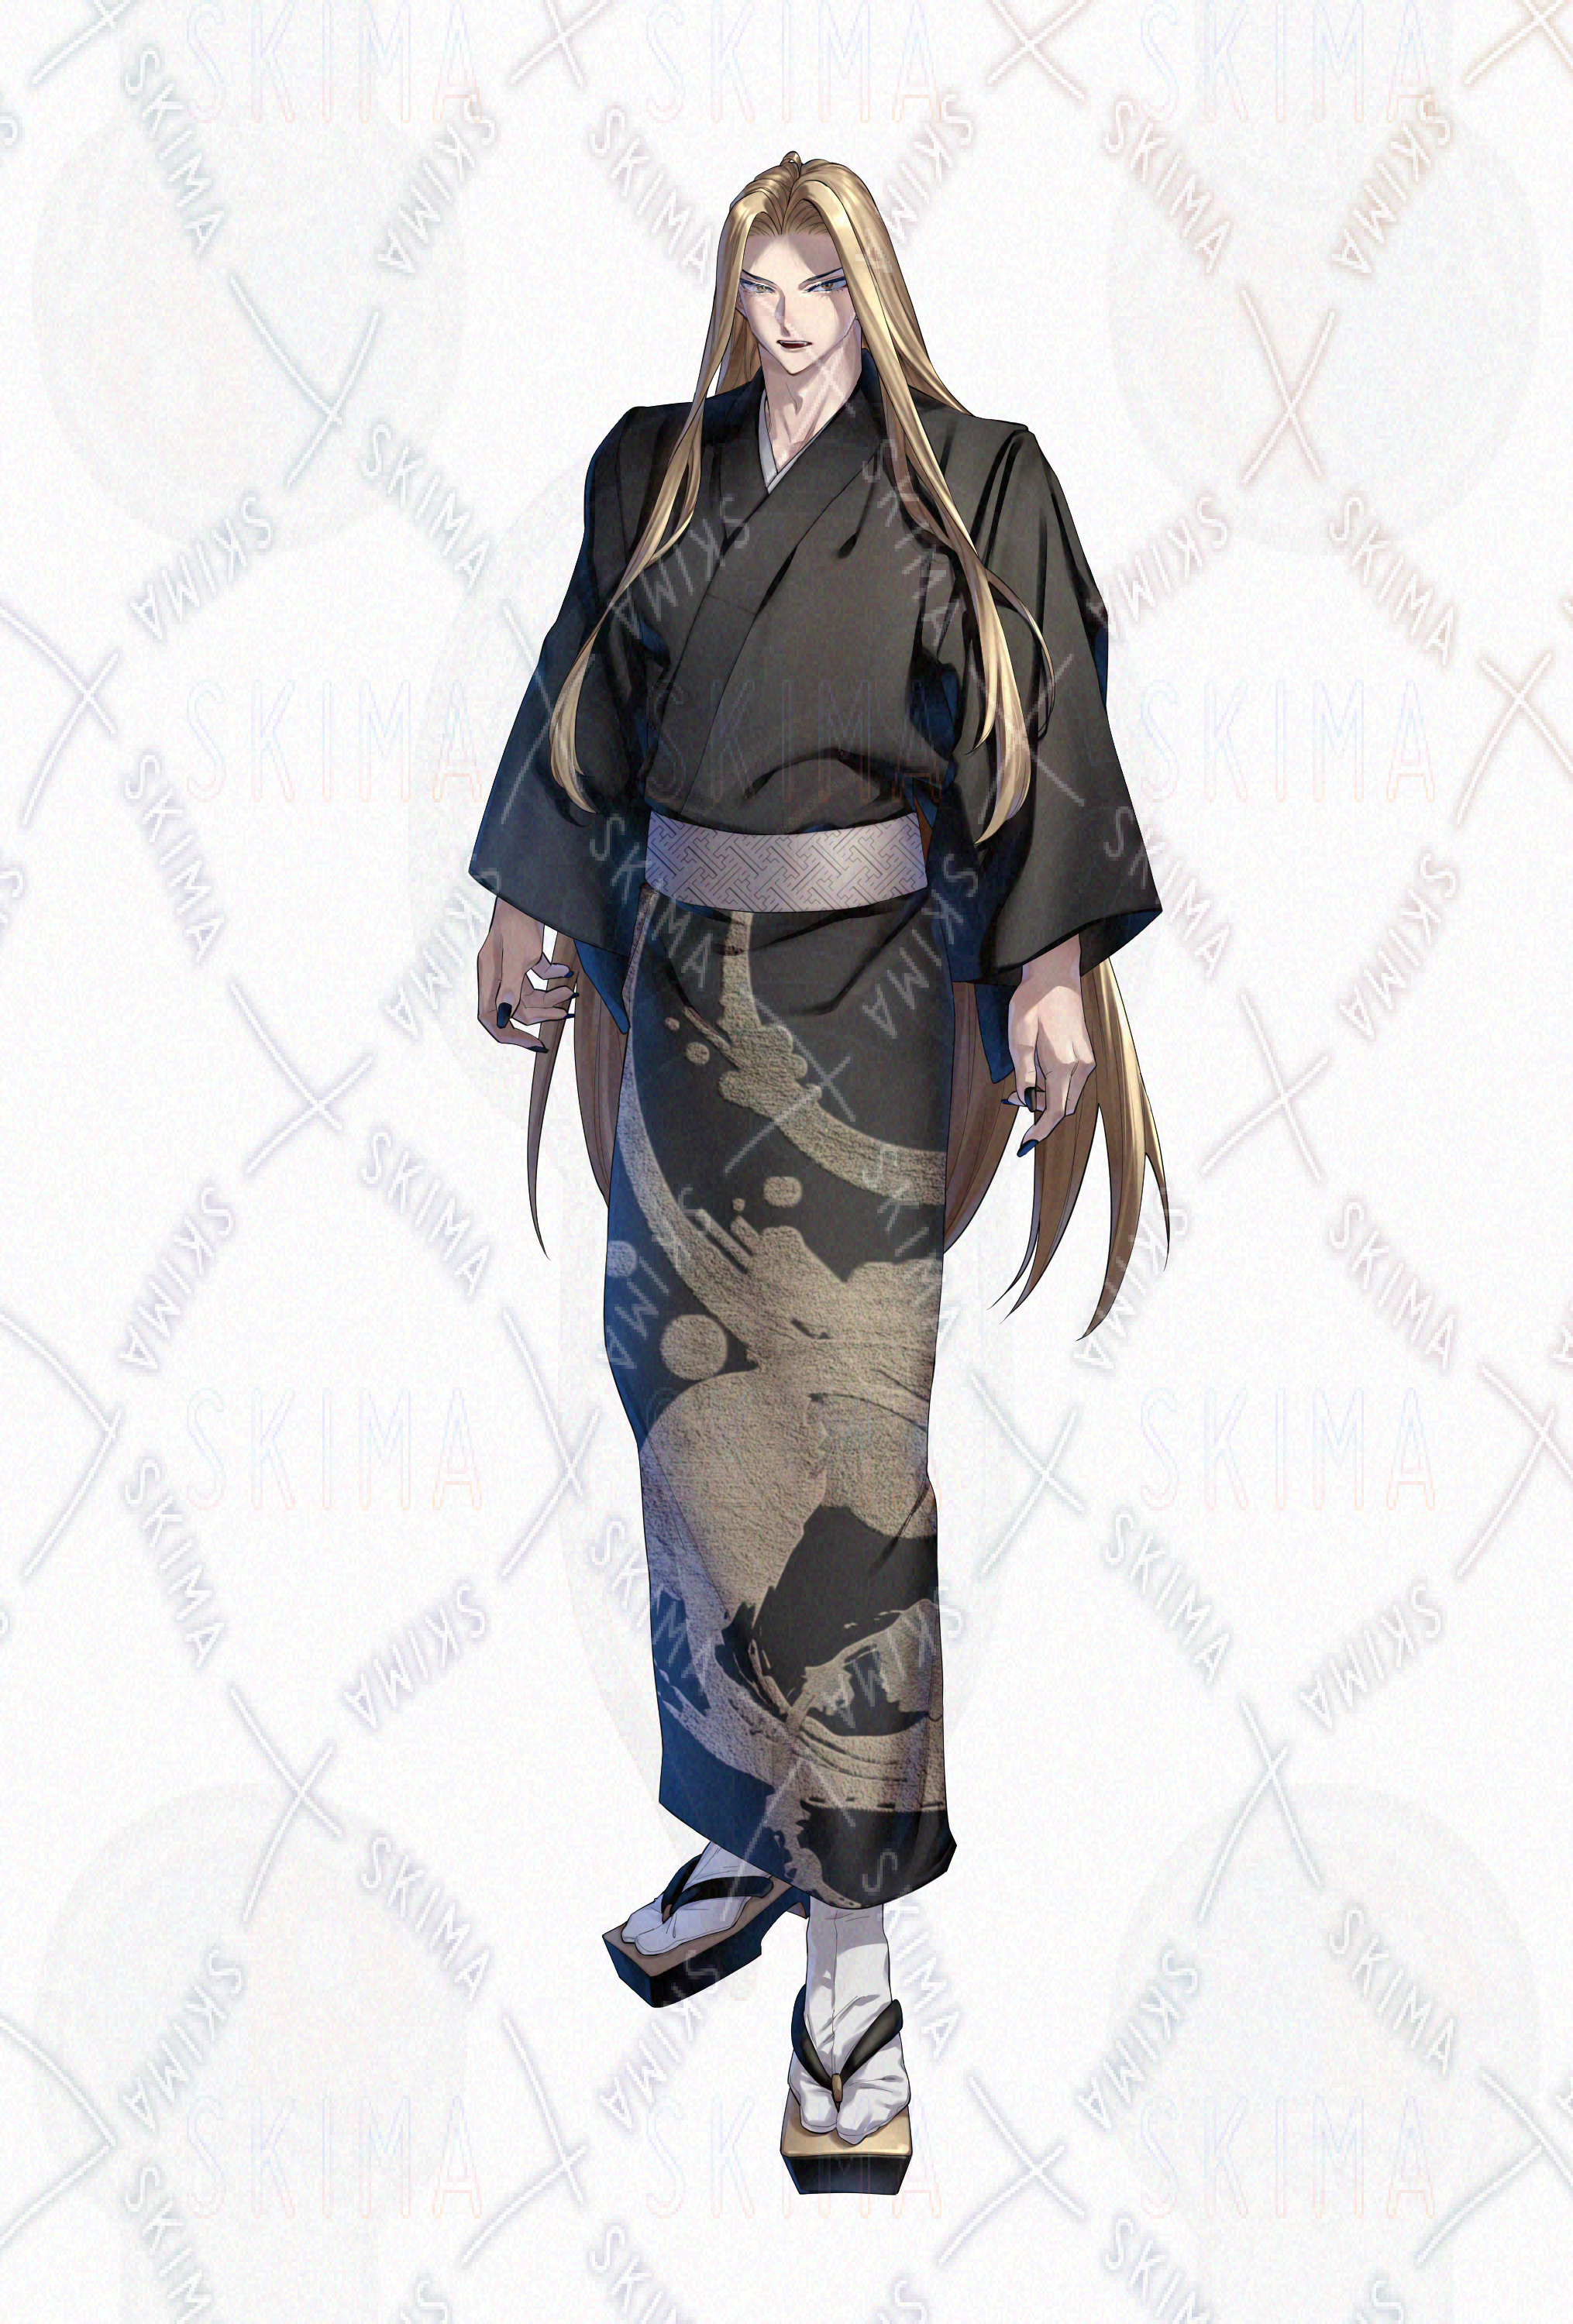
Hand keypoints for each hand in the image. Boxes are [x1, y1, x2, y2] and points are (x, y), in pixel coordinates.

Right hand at [472, 895, 574, 1056]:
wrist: (529, 892)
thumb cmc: (519, 920)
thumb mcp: (519, 956)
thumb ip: (511, 987)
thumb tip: (503, 1018)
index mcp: (489, 977)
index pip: (491, 1018)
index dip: (510, 1034)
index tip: (533, 1042)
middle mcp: (498, 975)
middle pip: (515, 1009)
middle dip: (540, 1014)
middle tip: (564, 1014)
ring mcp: (511, 966)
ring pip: (528, 994)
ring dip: (550, 996)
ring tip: (570, 991)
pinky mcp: (525, 956)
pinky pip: (537, 977)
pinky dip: (552, 977)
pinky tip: (566, 973)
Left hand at [1006, 933, 1091, 1143]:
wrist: (1055, 975)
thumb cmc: (1033, 1003)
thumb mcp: (1019, 1039)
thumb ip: (1025, 1074)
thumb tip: (1027, 1101)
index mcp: (1064, 1065)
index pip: (1056, 1111)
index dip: (1041, 1130)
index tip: (1026, 1144)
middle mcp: (1082, 1065)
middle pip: (1064, 1106)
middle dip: (1042, 1113)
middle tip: (1016, 1104)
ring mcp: (1087, 1059)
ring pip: (1069, 1095)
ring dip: (1049, 1099)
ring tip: (1023, 1087)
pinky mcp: (1086, 1052)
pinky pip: (1072, 1081)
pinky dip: (1056, 1087)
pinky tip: (1038, 1075)